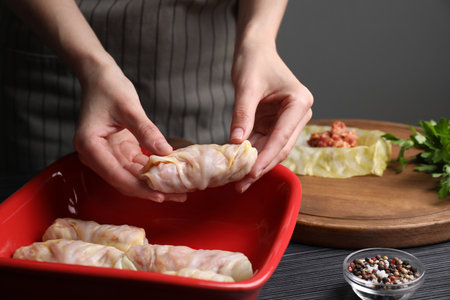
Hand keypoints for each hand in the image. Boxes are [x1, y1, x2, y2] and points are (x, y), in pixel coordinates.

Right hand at [73, 61, 186, 201]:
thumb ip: (146, 131)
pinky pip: (136, 166)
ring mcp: (106, 155)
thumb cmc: (110, 88)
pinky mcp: (117, 151)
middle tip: (179, 196)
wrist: (100, 78)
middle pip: (124, 180)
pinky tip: (170, 174)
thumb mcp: (129, 108)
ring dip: (154, 183)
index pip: (116, 174)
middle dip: (151, 190)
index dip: (139, 188)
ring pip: (132, 176)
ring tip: (179, 189)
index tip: (161, 195)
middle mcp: (95, 155)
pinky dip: (152, 170)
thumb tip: (166, 153)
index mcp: (89, 145)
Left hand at [230, 42, 312, 191]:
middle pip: (281, 147)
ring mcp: (288, 121)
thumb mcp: (247, 86)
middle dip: (261, 166)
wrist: (255, 50)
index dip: (266, 157)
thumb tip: (237, 142)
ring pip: (274, 149)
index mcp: (299, 102)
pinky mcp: (276, 124)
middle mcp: (299, 114)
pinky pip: (265, 143)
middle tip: (242, 184)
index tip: (250, 174)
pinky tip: (239, 166)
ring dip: (257, 164)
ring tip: (238, 181)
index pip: (282, 136)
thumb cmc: (254, 61)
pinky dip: (253, 154)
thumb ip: (243, 114)